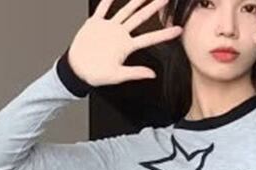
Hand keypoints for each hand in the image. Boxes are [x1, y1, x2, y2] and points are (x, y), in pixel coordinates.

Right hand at [68, 0, 183, 87]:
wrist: (77, 70)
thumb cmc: (95, 74)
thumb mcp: (117, 76)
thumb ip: (135, 73)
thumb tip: (152, 75)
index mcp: (126, 47)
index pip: (149, 38)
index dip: (164, 34)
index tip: (178, 29)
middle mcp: (120, 34)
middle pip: (140, 18)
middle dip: (154, 7)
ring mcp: (109, 27)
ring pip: (125, 10)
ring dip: (136, 0)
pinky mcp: (95, 23)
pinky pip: (102, 8)